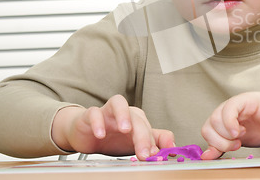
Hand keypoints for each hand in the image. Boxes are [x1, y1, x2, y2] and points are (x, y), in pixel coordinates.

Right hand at [51, 95, 174, 159]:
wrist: (86, 135)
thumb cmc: (113, 137)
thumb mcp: (134, 142)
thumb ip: (154, 141)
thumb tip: (173, 146)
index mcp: (138, 119)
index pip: (149, 128)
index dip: (154, 142)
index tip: (157, 156)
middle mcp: (125, 112)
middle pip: (137, 118)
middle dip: (142, 136)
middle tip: (144, 153)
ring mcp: (108, 111)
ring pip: (118, 103)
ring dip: (123, 114)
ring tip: (126, 130)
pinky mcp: (91, 114)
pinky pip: (94, 113)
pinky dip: (97, 122)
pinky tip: (100, 134)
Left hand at [200, 88, 259, 159]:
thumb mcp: (242, 141)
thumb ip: (224, 146)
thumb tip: (206, 156)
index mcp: (223, 121)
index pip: (207, 132)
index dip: (214, 146)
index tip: (228, 151)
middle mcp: (225, 111)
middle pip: (208, 127)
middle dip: (221, 142)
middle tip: (236, 144)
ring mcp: (234, 104)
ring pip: (215, 119)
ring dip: (226, 135)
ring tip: (241, 136)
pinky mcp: (244, 100)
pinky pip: (229, 109)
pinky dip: (230, 123)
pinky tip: (239, 131)